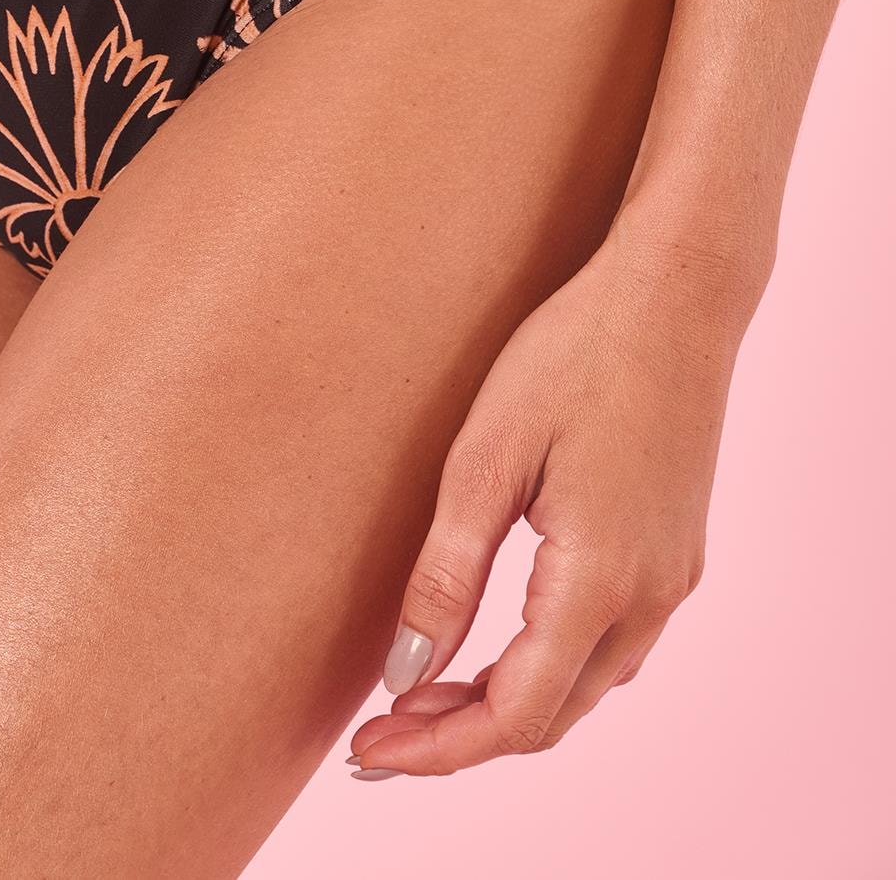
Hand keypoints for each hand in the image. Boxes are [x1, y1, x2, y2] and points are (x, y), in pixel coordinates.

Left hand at [349, 210, 764, 776]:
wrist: (676, 294)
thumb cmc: (574, 354)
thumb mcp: (487, 458)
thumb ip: (448, 574)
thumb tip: (406, 674)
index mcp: (597, 580)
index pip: (511, 715)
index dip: (434, 749)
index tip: (366, 750)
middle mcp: (649, 596)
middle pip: (551, 716)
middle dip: (462, 736)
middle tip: (382, 726)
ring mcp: (674, 575)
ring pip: (586, 688)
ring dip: (508, 704)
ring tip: (428, 691)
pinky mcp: (677, 550)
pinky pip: (613, 646)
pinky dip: (550, 668)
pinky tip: (503, 641)